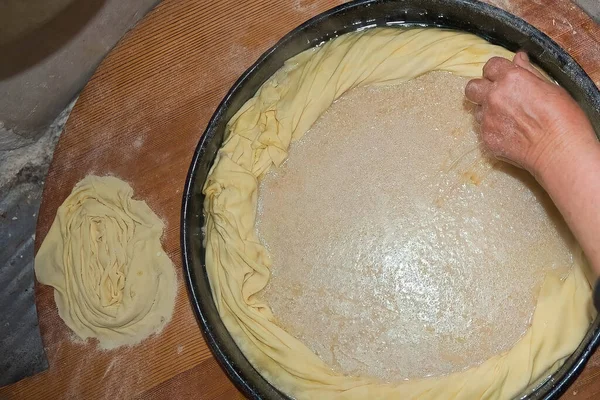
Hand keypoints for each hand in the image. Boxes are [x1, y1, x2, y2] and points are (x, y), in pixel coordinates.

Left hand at [465, 52, 595, 177]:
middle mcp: (493, 97)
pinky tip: (510, 134)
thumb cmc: (563, 118)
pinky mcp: (486, 138)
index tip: (503, 77)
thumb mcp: (551, 87)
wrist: (559, 152)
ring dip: (486, 110)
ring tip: (507, 118)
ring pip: (476, 109)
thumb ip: (528, 72)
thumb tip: (518, 58)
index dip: (497, 71)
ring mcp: (487, 119)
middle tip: (497, 96)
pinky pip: (482, 129)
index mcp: (511, 79)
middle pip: (472, 87)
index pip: (490, 66)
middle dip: (482, 89)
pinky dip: (492, 129)